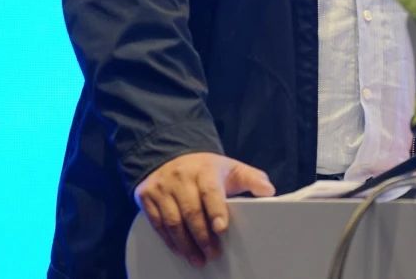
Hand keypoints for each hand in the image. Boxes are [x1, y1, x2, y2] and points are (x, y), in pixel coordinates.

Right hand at [134, 151, 274, 266]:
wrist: (172, 157)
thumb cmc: (207, 169)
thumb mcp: (231, 168)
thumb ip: (251, 178)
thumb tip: (269, 190)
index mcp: (204, 169)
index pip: (210, 191)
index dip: (215, 210)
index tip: (221, 228)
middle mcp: (181, 177)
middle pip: (191, 210)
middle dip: (202, 236)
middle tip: (212, 254)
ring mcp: (162, 187)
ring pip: (172, 220)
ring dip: (185, 244)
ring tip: (198, 259)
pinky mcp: (146, 196)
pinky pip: (157, 223)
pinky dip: (169, 240)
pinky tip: (180, 251)